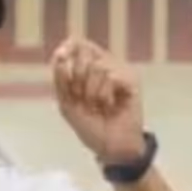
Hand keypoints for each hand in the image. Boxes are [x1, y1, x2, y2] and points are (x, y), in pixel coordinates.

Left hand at [51, 37, 146, 163]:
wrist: (109, 146)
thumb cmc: (90, 126)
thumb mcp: (67, 103)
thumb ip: (61, 80)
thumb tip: (60, 57)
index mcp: (89, 68)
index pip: (80, 44)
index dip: (69, 46)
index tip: (60, 56)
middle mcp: (106, 65)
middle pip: (85, 53)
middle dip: (77, 79)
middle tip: (83, 99)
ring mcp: (120, 71)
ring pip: (98, 66)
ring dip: (90, 91)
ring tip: (98, 106)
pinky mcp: (132, 80)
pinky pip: (111, 76)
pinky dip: (104, 94)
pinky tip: (110, 106)